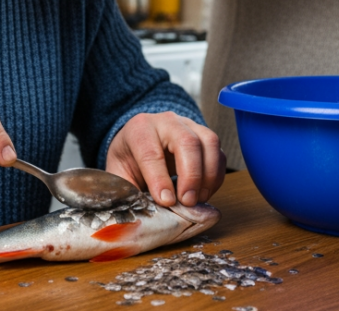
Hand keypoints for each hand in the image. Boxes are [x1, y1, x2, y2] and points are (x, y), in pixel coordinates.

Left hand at [105, 112, 225, 206]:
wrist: (139, 143)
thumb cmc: (129, 160)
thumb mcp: (118, 174)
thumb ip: (126, 192)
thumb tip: (137, 216)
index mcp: (139, 129)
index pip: (151, 152)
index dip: (160, 179)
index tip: (166, 202)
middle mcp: (166, 122)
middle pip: (187, 142)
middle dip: (191, 175)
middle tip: (187, 202)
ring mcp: (189, 126)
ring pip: (209, 142)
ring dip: (208, 175)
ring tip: (198, 199)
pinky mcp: (205, 137)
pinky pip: (219, 153)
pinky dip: (216, 176)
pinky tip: (204, 193)